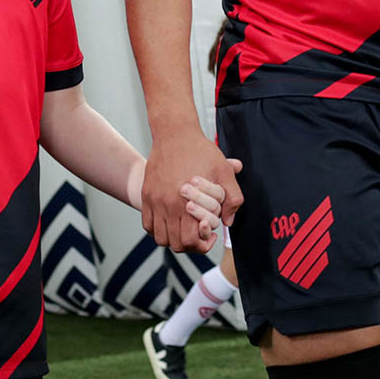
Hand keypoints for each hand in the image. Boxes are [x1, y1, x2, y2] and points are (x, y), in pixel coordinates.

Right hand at [142, 129, 243, 253]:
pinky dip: (158, 229)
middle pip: (175, 243)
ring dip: (173, 239)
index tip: (211, 235)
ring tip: (184, 230)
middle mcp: (168, 205)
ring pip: (160, 238)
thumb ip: (232, 199)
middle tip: (199, 235)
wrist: (175, 134)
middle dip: (190, 245)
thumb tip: (228, 222)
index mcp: (187, 202)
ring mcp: (154, 201)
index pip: (191, 240)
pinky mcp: (147, 196)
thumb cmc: (201, 151)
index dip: (203, 244)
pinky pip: (147, 225)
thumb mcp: (224, 172)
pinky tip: (171, 221)